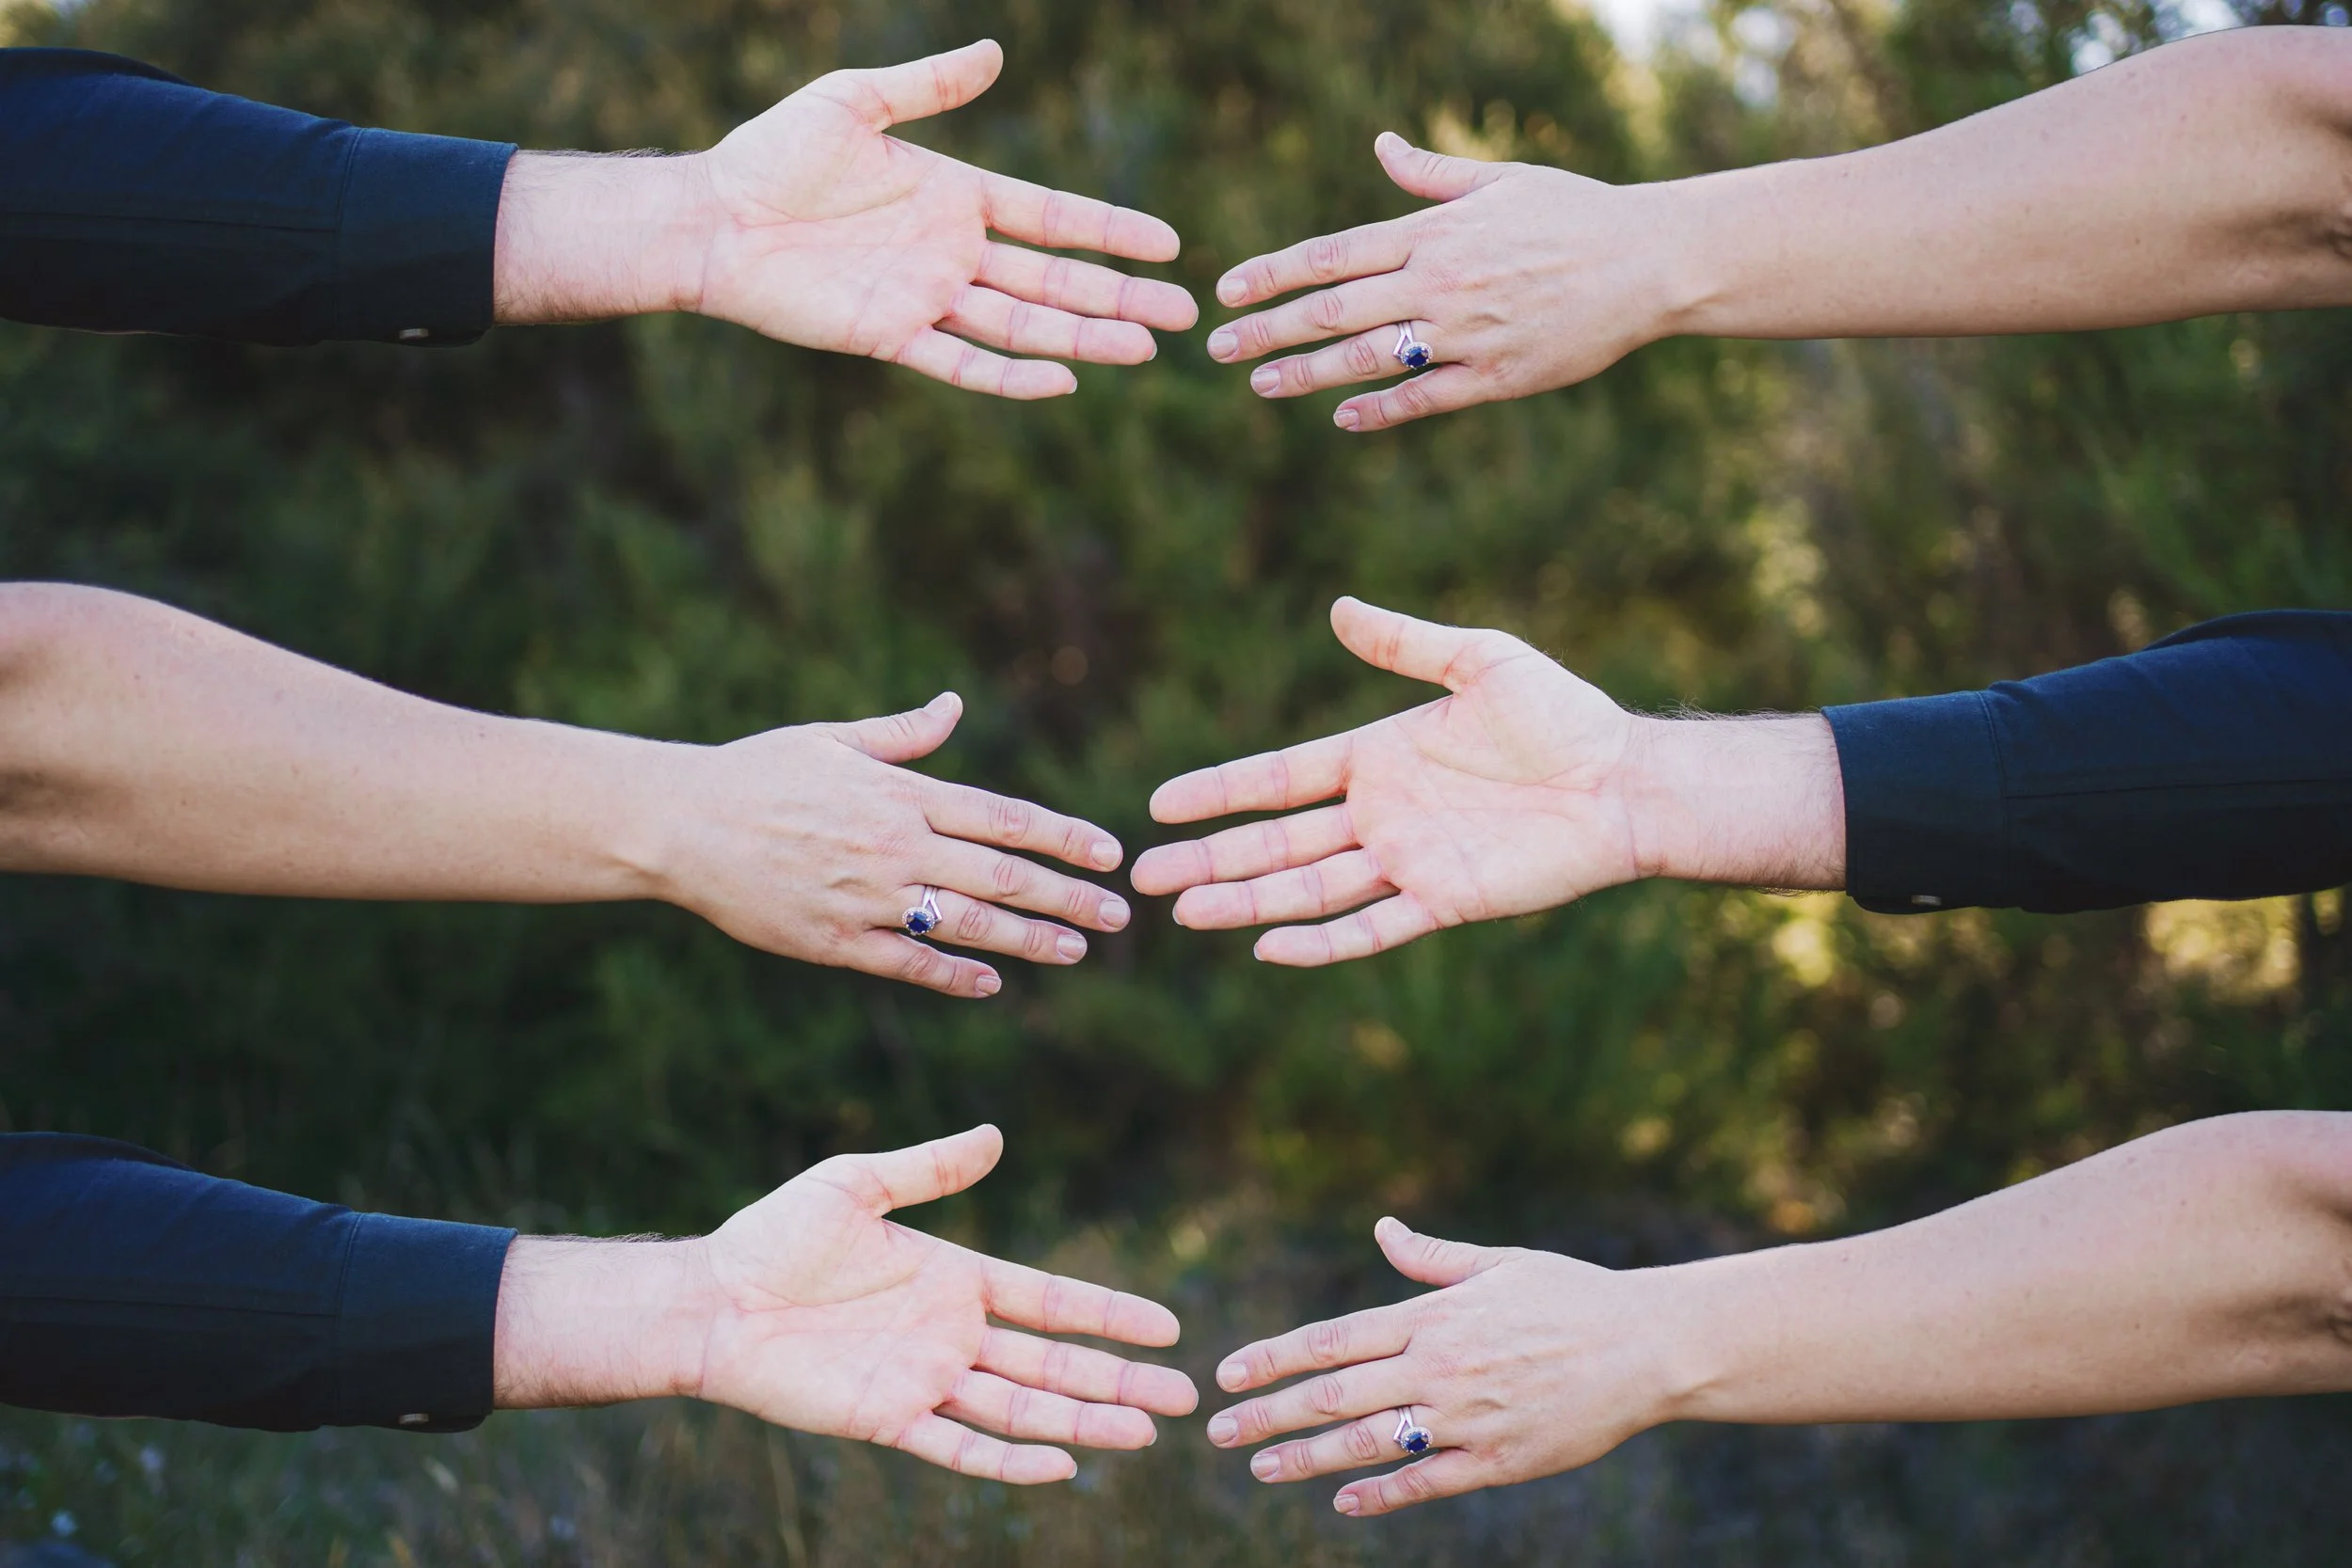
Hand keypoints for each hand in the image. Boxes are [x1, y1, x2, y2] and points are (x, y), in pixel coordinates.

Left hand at [497, 1126, 1199, 1481]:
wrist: (710, 1300)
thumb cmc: (774, 1236)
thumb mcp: (857, 1183)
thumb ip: (929, 1168)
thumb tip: (996, 1135)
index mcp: (956, 1278)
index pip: (1052, 1301)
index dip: (1110, 1314)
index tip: (1168, 1328)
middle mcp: (952, 1336)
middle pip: (1055, 1366)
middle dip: (1121, 1382)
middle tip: (1185, 1399)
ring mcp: (925, 1381)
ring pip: (1024, 1411)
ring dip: (1085, 1423)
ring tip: (1145, 1436)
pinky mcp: (889, 1421)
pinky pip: (960, 1449)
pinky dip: (1011, 1462)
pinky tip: (1061, 1467)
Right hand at [645, 691, 1131, 997]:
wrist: (681, 822)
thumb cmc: (757, 773)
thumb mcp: (833, 739)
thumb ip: (904, 734)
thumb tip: (954, 705)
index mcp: (902, 793)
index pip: (1006, 816)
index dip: (1065, 836)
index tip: (1110, 852)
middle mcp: (896, 845)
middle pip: (1003, 874)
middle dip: (1068, 896)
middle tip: (1119, 915)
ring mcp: (868, 896)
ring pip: (968, 923)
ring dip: (1030, 940)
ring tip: (1078, 951)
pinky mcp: (835, 940)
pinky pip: (910, 963)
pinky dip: (955, 975)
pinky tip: (993, 984)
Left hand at [695, 39, 1196, 394]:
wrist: (712, 218)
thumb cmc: (773, 153)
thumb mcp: (854, 101)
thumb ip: (927, 84)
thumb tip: (995, 54)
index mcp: (956, 195)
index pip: (1054, 217)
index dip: (1111, 230)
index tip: (1168, 242)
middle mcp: (952, 252)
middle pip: (1056, 283)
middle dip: (1122, 298)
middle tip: (1184, 315)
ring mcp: (927, 299)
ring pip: (1025, 327)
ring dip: (1087, 340)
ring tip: (1146, 349)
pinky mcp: (892, 338)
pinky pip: (963, 365)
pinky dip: (1012, 378)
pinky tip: (1063, 382)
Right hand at [1131, 598, 1644, 964]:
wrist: (1627, 781)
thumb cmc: (1563, 716)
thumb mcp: (1480, 660)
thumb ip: (1406, 644)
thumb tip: (1337, 609)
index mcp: (1376, 756)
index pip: (1278, 780)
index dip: (1219, 792)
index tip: (1160, 804)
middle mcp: (1381, 815)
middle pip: (1276, 843)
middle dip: (1209, 858)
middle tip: (1144, 876)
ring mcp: (1408, 862)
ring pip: (1307, 889)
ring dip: (1244, 901)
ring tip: (1184, 913)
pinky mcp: (1444, 901)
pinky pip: (1370, 929)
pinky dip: (1320, 942)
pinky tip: (1268, 947)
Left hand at [1203, 132, 1688, 430]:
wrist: (1649, 261)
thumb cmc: (1575, 212)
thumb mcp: (1500, 180)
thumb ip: (1431, 175)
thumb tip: (1381, 143)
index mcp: (1432, 233)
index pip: (1331, 253)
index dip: (1272, 273)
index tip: (1226, 291)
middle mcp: (1438, 283)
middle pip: (1333, 309)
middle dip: (1268, 330)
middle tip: (1217, 348)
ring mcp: (1465, 333)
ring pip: (1367, 358)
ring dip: (1308, 373)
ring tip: (1261, 384)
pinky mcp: (1496, 376)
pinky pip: (1424, 399)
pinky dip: (1380, 411)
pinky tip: (1342, 418)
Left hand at [1206, 1217, 1669, 1516]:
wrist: (1647, 1345)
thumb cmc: (1572, 1296)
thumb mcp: (1498, 1264)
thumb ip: (1431, 1258)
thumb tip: (1382, 1228)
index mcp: (1431, 1317)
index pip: (1331, 1338)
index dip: (1273, 1357)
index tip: (1227, 1372)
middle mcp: (1438, 1367)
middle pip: (1334, 1393)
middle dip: (1270, 1414)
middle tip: (1219, 1430)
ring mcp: (1467, 1417)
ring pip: (1370, 1443)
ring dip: (1310, 1458)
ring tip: (1264, 1468)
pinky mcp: (1499, 1459)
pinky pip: (1427, 1482)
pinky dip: (1382, 1495)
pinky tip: (1344, 1503)